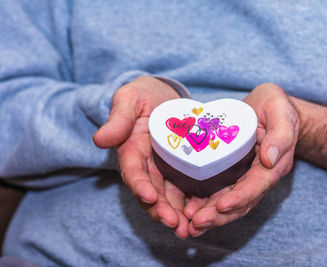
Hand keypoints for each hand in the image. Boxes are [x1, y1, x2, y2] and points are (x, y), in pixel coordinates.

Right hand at [93, 76, 189, 238]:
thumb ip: (118, 119)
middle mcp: (146, 165)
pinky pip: (185, 189)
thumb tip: (100, 140)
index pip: (133, 171)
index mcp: (131, 150)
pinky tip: (204, 215)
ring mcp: (163, 169)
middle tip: (176, 225)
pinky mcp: (181, 169)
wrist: (162, 95)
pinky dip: (191, 203)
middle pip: (151, 191)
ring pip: (168, 196)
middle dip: (161, 210)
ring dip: (176, 214)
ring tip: (189, 229)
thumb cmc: (143, 95)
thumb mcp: (130, 99)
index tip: (150, 197)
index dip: (140, 185)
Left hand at [184, 83, 299, 236]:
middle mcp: (258, 177)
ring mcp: (244, 178)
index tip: (221, 206)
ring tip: (189, 225)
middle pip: (240, 203)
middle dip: (219, 216)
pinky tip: (187, 210)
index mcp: (272, 166)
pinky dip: (204, 204)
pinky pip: (218, 193)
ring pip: (228, 203)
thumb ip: (280, 134)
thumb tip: (270, 160)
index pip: (256, 187)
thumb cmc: (276, 106)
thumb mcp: (280, 112)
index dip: (239, 198)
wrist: (268, 108)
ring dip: (210, 216)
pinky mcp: (231, 174)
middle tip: (196, 224)